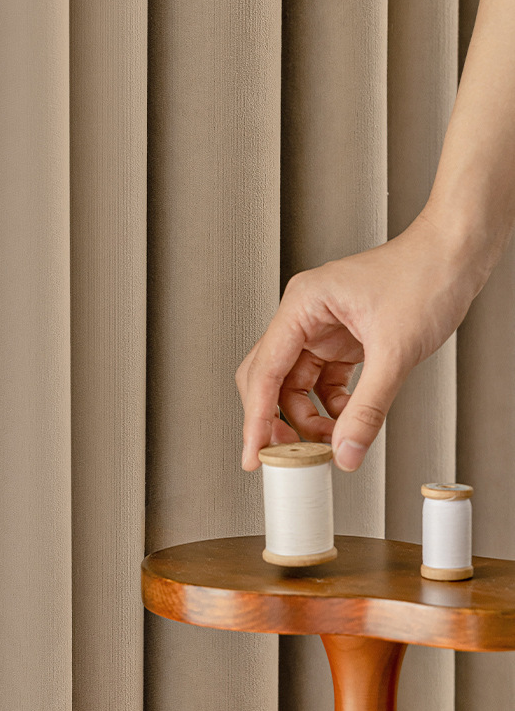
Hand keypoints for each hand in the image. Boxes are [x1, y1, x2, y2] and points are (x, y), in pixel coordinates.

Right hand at [235, 212, 485, 472]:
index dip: (256, 419)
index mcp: (303, 304)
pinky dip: (334, 406)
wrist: (458, 255)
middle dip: (276, 419)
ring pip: (297, 385)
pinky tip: (350, 419)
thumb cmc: (426, 274)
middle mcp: (306, 315)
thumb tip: (346, 450)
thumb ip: (367, 407)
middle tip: (287, 455)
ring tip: (330, 441)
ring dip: (309, 417)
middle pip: (270, 379)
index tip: (252, 453)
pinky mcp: (344, 340)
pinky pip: (324, 382)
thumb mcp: (395, 350)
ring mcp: (324, 328)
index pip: (265, 371)